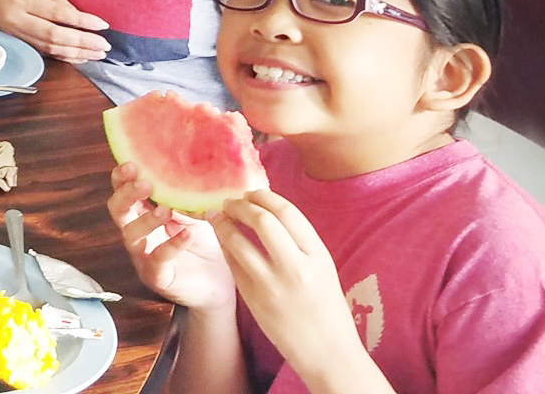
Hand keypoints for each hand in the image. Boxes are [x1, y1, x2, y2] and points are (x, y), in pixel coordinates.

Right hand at [0, 0, 110, 60]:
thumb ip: (57, 1)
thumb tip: (81, 17)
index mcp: (24, 0)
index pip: (57, 13)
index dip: (81, 21)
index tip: (102, 24)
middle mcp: (19, 19)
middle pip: (54, 35)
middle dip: (82, 41)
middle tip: (104, 45)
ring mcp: (18, 35)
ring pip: (51, 48)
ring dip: (77, 53)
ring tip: (98, 53)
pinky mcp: (20, 45)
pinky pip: (46, 54)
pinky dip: (65, 57)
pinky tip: (81, 58)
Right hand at [108, 162, 234, 312]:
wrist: (219, 283)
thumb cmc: (203, 245)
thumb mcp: (194, 216)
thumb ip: (183, 200)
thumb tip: (180, 178)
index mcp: (142, 214)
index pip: (122, 192)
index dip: (121, 178)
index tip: (132, 164)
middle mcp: (138, 233)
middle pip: (118, 211)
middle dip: (126, 195)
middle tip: (144, 184)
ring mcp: (144, 256)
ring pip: (132, 235)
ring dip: (146, 220)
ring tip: (165, 210)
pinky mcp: (157, 276)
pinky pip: (157, 259)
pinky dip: (172, 245)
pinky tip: (187, 234)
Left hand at [213, 190, 365, 377]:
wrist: (327, 351)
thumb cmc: (327, 307)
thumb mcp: (323, 268)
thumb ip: (299, 242)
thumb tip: (267, 210)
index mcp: (318, 256)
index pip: (287, 212)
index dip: (264, 196)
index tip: (251, 193)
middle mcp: (295, 267)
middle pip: (261, 220)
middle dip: (240, 205)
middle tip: (230, 202)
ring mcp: (272, 284)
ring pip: (237, 241)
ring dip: (223, 223)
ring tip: (217, 217)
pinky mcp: (253, 299)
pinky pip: (232, 264)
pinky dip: (224, 246)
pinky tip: (222, 240)